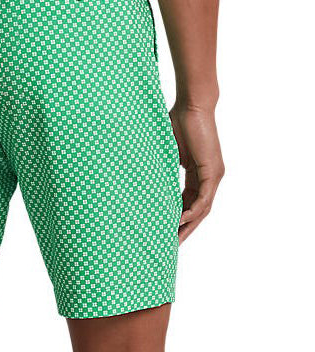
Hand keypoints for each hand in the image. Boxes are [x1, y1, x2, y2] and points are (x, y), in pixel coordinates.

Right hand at [169, 104, 223, 243]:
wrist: (192, 106)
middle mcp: (209, 177)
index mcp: (197, 173)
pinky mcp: (213, 172)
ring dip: (188, 225)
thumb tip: (138, 175)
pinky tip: (181, 221)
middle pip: (197, 210)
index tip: (164, 229)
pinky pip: (204, 198)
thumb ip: (160, 166)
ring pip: (202, 208)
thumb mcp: (165, 152)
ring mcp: (213, 175)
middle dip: (184, 228)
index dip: (177, 217)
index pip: (188, 201)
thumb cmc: (177, 122)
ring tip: (174, 240)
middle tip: (170, 244)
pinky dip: (193, 211)